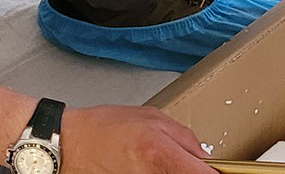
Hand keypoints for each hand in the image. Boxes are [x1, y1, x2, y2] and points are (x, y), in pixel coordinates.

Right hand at [60, 105, 216, 173]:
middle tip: (182, 164)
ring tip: (155, 164)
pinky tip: (145, 170)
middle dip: (189, 171)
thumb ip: (184, 137)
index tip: (217, 171)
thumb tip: (204, 158)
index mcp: (159, 152)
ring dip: (172, 173)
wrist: (67, 146)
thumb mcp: (151, 117)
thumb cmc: (100, 130)